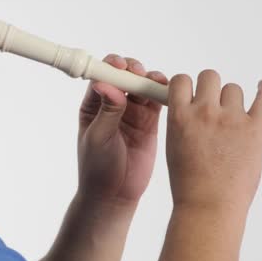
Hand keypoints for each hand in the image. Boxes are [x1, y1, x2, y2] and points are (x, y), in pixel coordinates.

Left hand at [76, 54, 168, 209]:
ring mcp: (132, 112)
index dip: (111, 66)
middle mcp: (113, 104)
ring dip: (149, 79)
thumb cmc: (97, 167)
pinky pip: (157, 101)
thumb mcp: (99, 137)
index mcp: (93, 105)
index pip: (102, 76)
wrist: (115, 195)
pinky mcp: (150, 122)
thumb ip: (107, 111)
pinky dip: (163, 93)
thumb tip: (106, 84)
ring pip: (142, 86)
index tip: (119, 65)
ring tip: (155, 81)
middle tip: (139, 73)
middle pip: (125, 76)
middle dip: (133, 70)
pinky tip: (167, 91)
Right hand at [166, 70, 261, 214]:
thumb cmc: (189, 183)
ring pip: (234, 89)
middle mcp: (205, 112)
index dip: (187, 85)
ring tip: (234, 117)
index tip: (191, 93)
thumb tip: (193, 111)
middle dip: (210, 88)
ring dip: (232, 99)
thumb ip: (183, 123)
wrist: (208, 206)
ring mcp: (231, 119)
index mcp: (180, 117)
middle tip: (213, 105)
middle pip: (210, 77)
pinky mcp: (255, 129)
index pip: (181, 80)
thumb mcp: (173, 147)